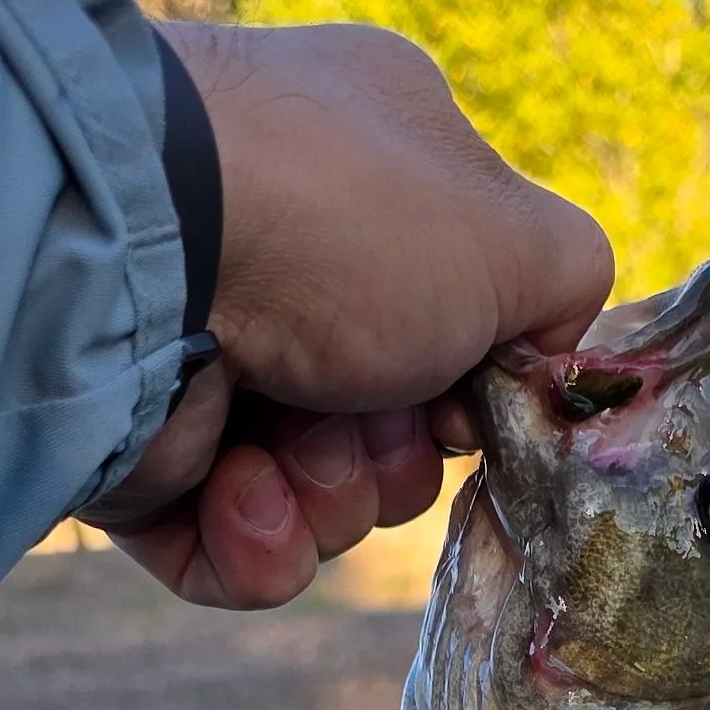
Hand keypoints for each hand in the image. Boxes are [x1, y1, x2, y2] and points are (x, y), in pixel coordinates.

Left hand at [79, 20, 612, 609]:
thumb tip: (541, 351)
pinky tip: (240, 493)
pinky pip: (233, 538)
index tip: (469, 395)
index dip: (475, 378)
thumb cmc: (349, 224)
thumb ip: (573, 284)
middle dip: (394, 452)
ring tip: (288, 451)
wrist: (136, 248)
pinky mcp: (139, 440)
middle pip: (392, 419)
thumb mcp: (521, 239)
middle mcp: (290, 253)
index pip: (455, 307)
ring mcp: (206, 345)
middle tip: (373, 420)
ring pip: (319, 490)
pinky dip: (255, 539)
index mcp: (377, 170)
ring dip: (329, 495)